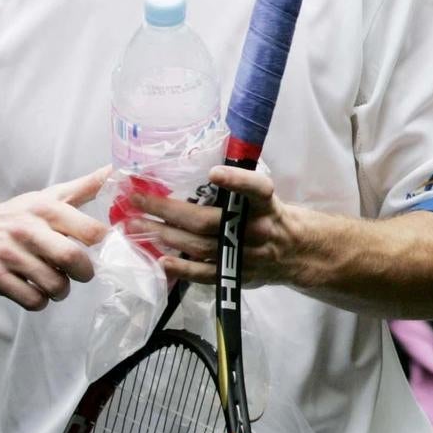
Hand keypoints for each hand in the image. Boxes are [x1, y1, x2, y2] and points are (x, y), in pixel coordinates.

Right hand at [0, 167, 107, 309]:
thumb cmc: (10, 218)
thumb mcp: (44, 198)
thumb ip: (81, 188)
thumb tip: (113, 171)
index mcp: (45, 209)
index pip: (90, 230)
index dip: (102, 246)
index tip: (100, 250)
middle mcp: (27, 229)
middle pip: (72, 259)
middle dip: (84, 273)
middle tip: (80, 274)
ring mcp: (8, 253)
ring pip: (54, 284)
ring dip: (61, 291)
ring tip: (56, 285)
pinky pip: (31, 299)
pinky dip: (39, 302)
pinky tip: (35, 293)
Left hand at [126, 165, 313, 289]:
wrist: (297, 252)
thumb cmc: (271, 214)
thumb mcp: (265, 195)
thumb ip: (238, 183)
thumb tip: (198, 156)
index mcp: (267, 204)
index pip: (257, 189)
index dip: (237, 181)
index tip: (213, 173)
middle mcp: (258, 229)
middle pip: (208, 221)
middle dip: (167, 210)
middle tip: (136, 198)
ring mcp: (247, 256)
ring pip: (200, 246)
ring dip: (164, 235)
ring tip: (135, 224)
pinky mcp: (238, 276)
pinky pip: (206, 274)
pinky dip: (183, 268)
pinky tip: (160, 260)